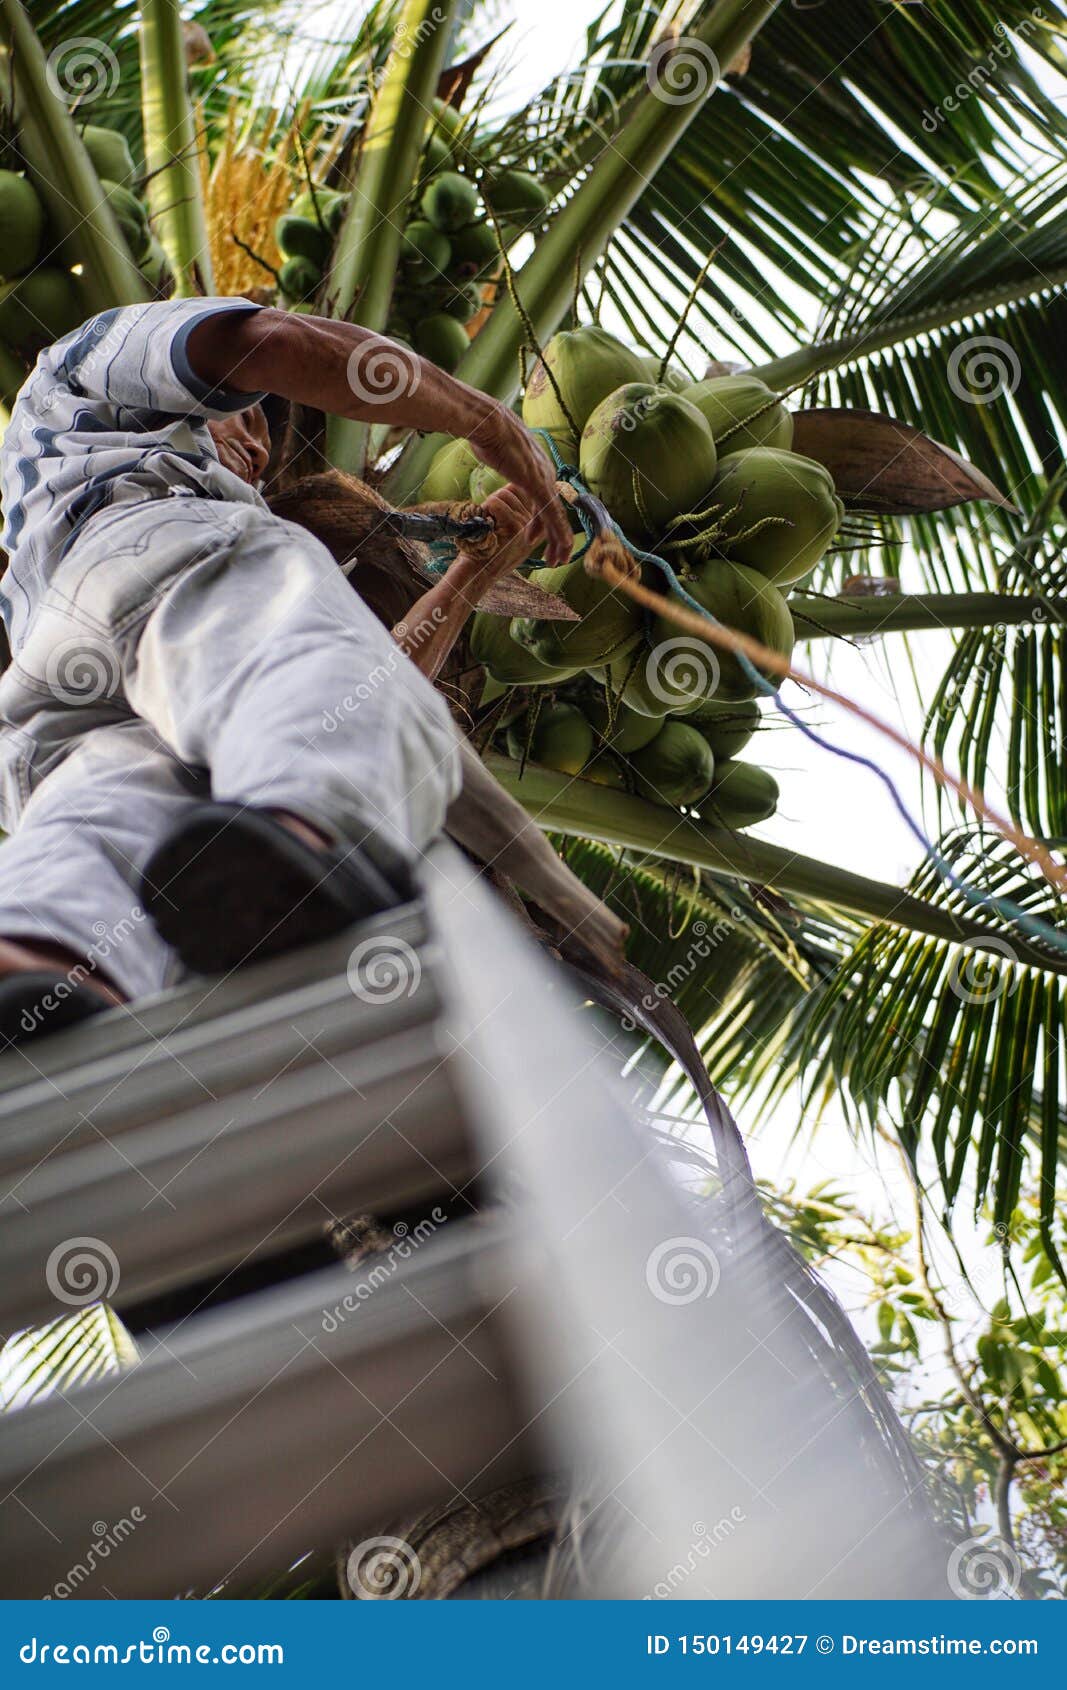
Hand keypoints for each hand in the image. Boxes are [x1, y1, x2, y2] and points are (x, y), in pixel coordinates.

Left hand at [447, 484, 548, 597]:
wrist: (477, 575)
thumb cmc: (485, 551)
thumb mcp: (507, 531)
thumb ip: (515, 511)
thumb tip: (512, 487)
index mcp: (537, 525)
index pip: (524, 490)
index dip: (504, 495)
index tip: (493, 515)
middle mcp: (536, 525)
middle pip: (513, 490)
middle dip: (495, 500)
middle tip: (489, 524)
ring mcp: (528, 526)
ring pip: (504, 494)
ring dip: (488, 507)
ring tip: (488, 528)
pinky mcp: (517, 528)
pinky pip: (496, 503)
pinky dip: (484, 511)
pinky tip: (485, 528)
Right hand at [468, 406, 571, 566]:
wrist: (489, 423)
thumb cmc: (488, 434)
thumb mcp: (498, 451)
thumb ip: (503, 459)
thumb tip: (493, 452)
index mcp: (538, 467)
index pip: (546, 501)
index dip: (542, 523)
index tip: (534, 538)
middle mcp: (546, 474)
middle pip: (556, 512)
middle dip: (556, 538)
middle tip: (556, 557)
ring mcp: (543, 480)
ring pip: (557, 518)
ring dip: (559, 542)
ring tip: (556, 560)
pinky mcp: (538, 486)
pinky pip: (552, 516)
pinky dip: (557, 534)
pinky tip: (558, 548)